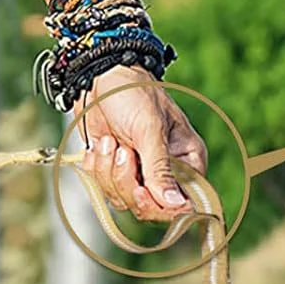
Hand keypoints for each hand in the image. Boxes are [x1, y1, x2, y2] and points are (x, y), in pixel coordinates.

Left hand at [76, 63, 208, 221]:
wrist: (99, 77)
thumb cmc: (133, 93)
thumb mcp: (149, 129)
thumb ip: (159, 169)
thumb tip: (175, 205)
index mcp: (187, 159)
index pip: (181, 203)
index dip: (159, 206)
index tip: (141, 191)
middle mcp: (165, 170)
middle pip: (147, 206)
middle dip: (126, 181)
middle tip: (123, 151)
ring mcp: (139, 172)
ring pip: (122, 199)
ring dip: (108, 170)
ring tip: (110, 141)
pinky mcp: (115, 171)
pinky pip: (103, 188)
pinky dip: (96, 167)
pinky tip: (100, 144)